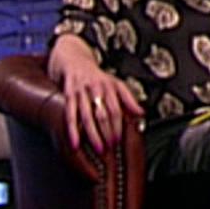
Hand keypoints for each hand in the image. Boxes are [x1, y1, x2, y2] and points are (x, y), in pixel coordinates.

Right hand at [51, 37, 142, 151]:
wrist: (74, 59)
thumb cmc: (97, 76)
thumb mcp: (116, 83)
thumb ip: (129, 99)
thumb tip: (141, 114)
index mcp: (110, 87)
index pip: (116, 110)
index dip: (118, 126)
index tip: (119, 140)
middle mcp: (96, 89)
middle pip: (102, 114)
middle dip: (107, 133)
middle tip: (110, 148)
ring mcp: (81, 91)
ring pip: (86, 116)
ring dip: (92, 135)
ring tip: (98, 149)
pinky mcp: (68, 95)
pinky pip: (70, 115)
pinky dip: (72, 130)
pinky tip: (75, 144)